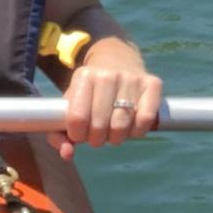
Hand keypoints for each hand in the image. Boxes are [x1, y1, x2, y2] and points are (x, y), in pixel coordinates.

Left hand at [49, 37, 161, 157]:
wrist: (117, 59)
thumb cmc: (90, 91)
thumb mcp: (71, 104)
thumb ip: (60, 132)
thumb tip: (67, 154)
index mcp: (84, 76)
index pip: (77, 119)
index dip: (77, 135)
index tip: (80, 134)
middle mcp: (107, 75)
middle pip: (100, 126)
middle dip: (97, 139)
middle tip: (98, 135)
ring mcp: (131, 78)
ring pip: (122, 126)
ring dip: (116, 138)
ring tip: (112, 131)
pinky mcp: (152, 84)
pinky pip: (145, 121)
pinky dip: (137, 131)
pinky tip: (131, 126)